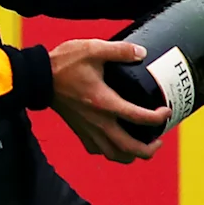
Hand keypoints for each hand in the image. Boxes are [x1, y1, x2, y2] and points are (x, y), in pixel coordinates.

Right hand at [49, 37, 167, 161]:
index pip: (138, 117)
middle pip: (128, 148)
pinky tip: (117, 143)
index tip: (166, 111)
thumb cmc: (64, 63)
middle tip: (160, 140)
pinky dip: (111, 152)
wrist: (37, 78)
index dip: (158, 117)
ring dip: (131, 155)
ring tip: (143, 147)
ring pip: (113, 154)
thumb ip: (120, 50)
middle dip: (148, 149)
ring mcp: (87, 129)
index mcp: (105, 103)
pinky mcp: (78, 130)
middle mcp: (98, 122)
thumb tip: (142, 53)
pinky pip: (97, 150)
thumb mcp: (93, 49)